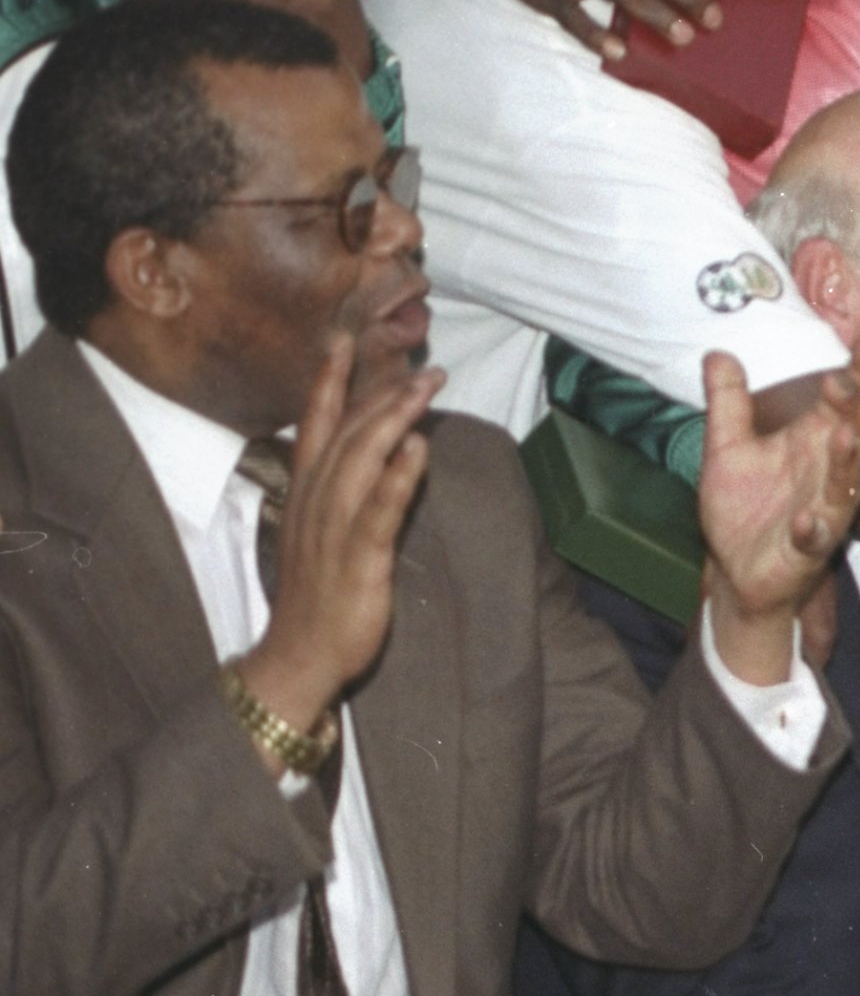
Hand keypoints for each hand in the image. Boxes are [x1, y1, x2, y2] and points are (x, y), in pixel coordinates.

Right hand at [234, 337, 438, 738]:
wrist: (298, 656)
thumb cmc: (318, 595)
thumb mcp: (326, 534)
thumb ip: (347, 494)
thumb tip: (380, 455)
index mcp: (306, 495)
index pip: (315, 426)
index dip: (328, 381)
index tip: (342, 339)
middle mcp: (315, 504)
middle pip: (346, 434)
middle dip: (382, 393)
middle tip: (422, 363)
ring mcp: (333, 531)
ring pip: (360, 462)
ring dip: (393, 419)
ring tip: (425, 386)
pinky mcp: (357, 560)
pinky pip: (378, 512)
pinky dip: (398, 478)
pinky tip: (418, 449)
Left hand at [696, 342, 859, 681]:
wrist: (737, 571)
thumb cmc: (745, 508)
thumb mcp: (726, 448)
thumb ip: (727, 403)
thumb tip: (716, 352)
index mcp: (817, 440)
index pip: (849, 400)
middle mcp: (830, 472)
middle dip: (858, 409)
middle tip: (841, 383)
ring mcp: (825, 511)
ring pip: (850, 484)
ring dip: (849, 462)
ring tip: (843, 437)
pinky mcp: (810, 550)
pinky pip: (819, 538)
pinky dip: (815, 528)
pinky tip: (806, 520)